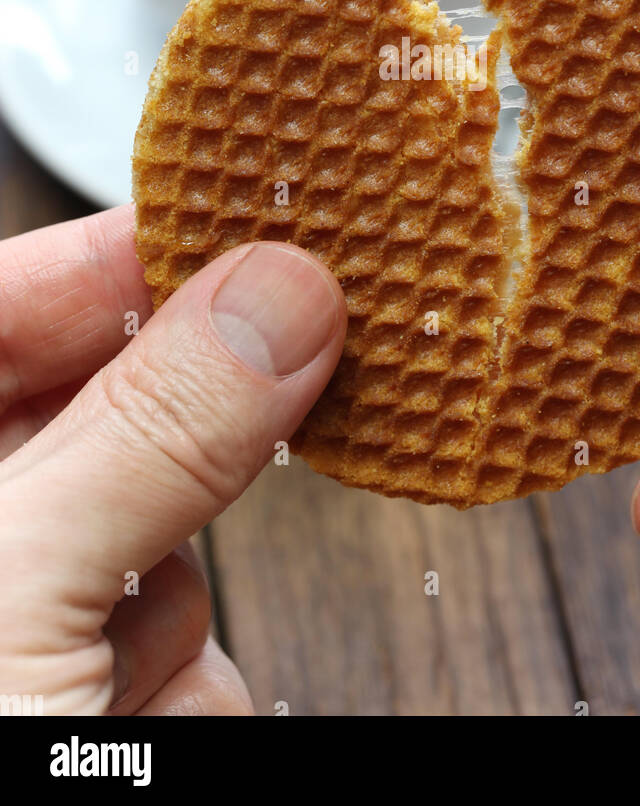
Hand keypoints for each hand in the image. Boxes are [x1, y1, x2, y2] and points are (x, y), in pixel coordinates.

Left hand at [0, 208, 344, 714]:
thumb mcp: (18, 589)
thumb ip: (149, 432)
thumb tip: (282, 293)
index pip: (2, 306)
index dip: (106, 255)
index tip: (236, 219)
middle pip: (103, 408)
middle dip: (184, 407)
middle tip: (303, 317)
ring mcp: (46, 618)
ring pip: (165, 528)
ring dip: (174, 589)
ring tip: (121, 665)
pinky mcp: (118, 698)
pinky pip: (193, 643)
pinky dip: (191, 681)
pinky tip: (143, 727)